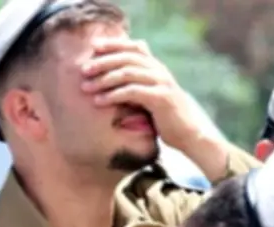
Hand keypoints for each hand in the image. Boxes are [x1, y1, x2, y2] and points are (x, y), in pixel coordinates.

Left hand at [80, 38, 201, 151]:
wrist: (190, 134)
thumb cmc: (167, 117)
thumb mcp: (153, 95)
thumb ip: (140, 83)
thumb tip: (117, 77)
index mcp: (158, 68)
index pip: (134, 48)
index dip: (113, 45)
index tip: (93, 47)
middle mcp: (160, 72)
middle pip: (126, 58)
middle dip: (102, 63)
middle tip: (83, 70)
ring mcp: (162, 84)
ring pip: (127, 73)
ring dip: (104, 80)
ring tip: (86, 87)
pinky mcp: (161, 99)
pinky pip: (132, 92)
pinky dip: (113, 95)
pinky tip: (99, 101)